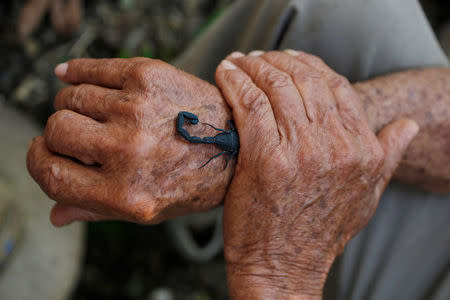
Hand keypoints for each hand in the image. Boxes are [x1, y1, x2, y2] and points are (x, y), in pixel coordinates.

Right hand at [27, 58, 232, 225]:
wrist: (236, 145)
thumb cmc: (191, 181)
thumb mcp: (147, 211)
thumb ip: (96, 211)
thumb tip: (55, 215)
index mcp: (124, 193)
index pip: (51, 173)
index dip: (40, 160)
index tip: (46, 151)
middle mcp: (128, 152)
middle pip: (58, 128)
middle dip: (60, 132)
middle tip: (79, 134)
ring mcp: (138, 111)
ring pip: (72, 96)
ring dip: (75, 104)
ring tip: (96, 113)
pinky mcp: (149, 77)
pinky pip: (91, 68)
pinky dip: (76, 71)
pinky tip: (73, 76)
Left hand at [216, 50, 418, 298]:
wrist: (283, 269)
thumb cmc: (318, 233)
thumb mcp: (365, 196)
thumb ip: (387, 156)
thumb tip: (407, 126)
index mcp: (363, 150)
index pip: (337, 87)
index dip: (309, 65)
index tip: (288, 60)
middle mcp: (337, 147)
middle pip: (306, 81)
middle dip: (277, 61)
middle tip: (257, 58)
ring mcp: (302, 152)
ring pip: (277, 87)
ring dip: (253, 66)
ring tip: (238, 62)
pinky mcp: (266, 159)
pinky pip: (251, 104)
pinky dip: (235, 82)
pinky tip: (226, 73)